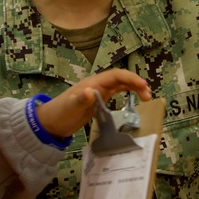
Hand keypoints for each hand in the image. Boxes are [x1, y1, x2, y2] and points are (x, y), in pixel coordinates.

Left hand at [35, 70, 150, 138]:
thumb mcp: (69, 108)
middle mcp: (97, 85)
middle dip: (135, 83)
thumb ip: (80, 99)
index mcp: (92, 83)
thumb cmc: (59, 113)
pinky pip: (116, 92)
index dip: (130, 79)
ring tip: (147, 97)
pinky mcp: (98, 100)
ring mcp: (98, 92)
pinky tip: (134, 99)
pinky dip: (126, 93)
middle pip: (120, 79)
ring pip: (120, 84)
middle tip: (148, 95)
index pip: (115, 76)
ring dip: (133, 87)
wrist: (50, 122)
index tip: (143, 86)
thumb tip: (90, 92)